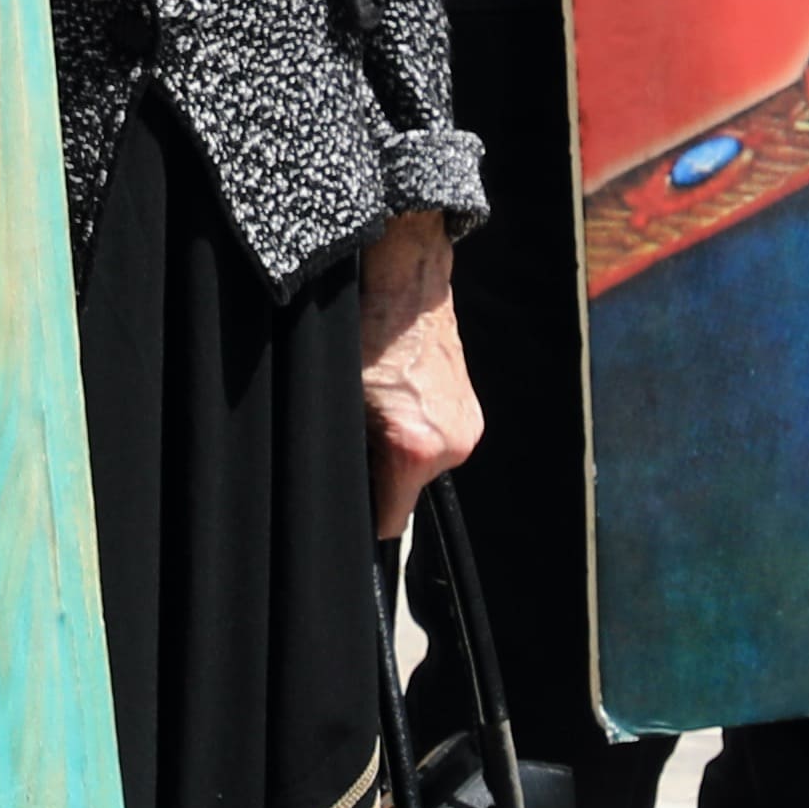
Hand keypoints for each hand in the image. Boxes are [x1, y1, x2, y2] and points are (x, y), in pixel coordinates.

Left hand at [353, 210, 477, 541]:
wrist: (408, 285)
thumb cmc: (368, 334)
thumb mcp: (342, 401)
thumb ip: (346, 452)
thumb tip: (336, 483)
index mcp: (417, 448)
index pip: (390, 521)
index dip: (364, 513)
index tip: (349, 499)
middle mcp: (452, 445)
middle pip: (406, 491)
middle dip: (381, 471)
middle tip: (361, 431)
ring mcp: (467, 428)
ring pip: (421, 465)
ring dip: (400, 448)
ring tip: (382, 406)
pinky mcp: (472, 413)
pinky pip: (437, 440)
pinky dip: (417, 427)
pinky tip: (400, 397)